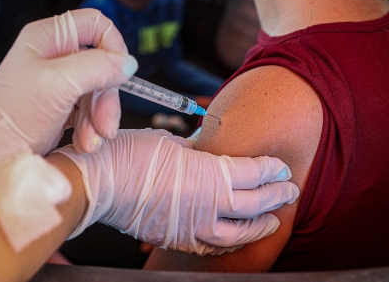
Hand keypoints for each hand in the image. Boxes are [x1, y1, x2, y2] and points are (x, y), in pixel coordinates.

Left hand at [0, 10, 137, 197]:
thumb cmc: (10, 117)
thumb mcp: (59, 85)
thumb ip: (97, 67)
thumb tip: (128, 64)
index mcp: (48, 37)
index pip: (96, 25)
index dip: (114, 47)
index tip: (120, 74)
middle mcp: (53, 55)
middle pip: (102, 64)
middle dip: (107, 96)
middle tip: (106, 124)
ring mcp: (56, 82)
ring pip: (98, 90)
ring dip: (100, 118)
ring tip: (92, 141)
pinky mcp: (58, 106)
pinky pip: (88, 111)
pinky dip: (91, 128)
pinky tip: (85, 143)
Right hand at [54, 129, 298, 254]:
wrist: (99, 183)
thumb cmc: (131, 155)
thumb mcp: (170, 143)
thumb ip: (196, 151)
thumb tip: (205, 151)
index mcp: (211, 174)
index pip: (253, 173)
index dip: (271, 170)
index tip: (281, 166)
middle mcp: (209, 204)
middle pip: (254, 203)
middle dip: (276, 196)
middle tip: (290, 190)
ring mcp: (194, 226)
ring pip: (239, 232)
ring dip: (260, 225)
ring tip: (273, 220)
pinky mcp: (178, 238)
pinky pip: (212, 244)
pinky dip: (230, 241)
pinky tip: (236, 236)